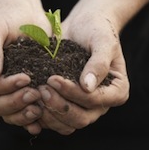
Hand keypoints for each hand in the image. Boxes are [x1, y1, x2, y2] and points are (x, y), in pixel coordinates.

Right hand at [0, 0, 50, 133]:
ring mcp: (5, 88)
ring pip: (9, 112)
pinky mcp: (21, 89)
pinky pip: (22, 110)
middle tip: (36, 94)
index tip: (26, 77)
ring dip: (23, 113)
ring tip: (40, 108)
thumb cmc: (7, 15)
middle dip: (16, 102)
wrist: (24, 11)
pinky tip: (42, 119)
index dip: (6, 87)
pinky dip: (31, 117)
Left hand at [33, 10, 128, 134]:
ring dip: (50, 113)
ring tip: (35, 93)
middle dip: (60, 106)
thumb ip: (99, 63)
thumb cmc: (97, 30)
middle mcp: (101, 103)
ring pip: (67, 124)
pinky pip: (56, 118)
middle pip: (81, 118)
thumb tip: (88, 86)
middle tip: (42, 89)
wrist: (83, 25)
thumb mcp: (103, 41)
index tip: (54, 79)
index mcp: (117, 91)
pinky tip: (31, 100)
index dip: (73, 93)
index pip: (95, 101)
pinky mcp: (68, 102)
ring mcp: (84, 105)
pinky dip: (43, 114)